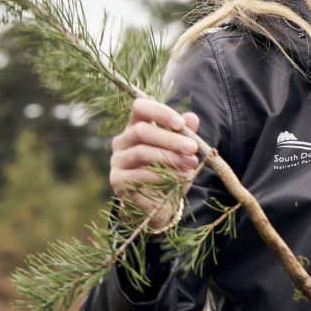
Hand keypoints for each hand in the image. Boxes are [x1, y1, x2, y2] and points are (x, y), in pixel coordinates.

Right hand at [109, 98, 200, 227]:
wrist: (159, 203)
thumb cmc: (170, 170)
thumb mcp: (180, 151)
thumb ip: (185, 134)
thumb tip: (192, 117)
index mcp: (136, 126)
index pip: (140, 107)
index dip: (160, 112)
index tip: (181, 124)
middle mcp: (122, 141)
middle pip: (141, 131)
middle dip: (170, 139)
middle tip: (193, 148)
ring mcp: (117, 160)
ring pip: (141, 153)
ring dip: (170, 158)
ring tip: (191, 164)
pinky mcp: (118, 180)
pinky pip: (139, 174)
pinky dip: (163, 175)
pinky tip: (181, 178)